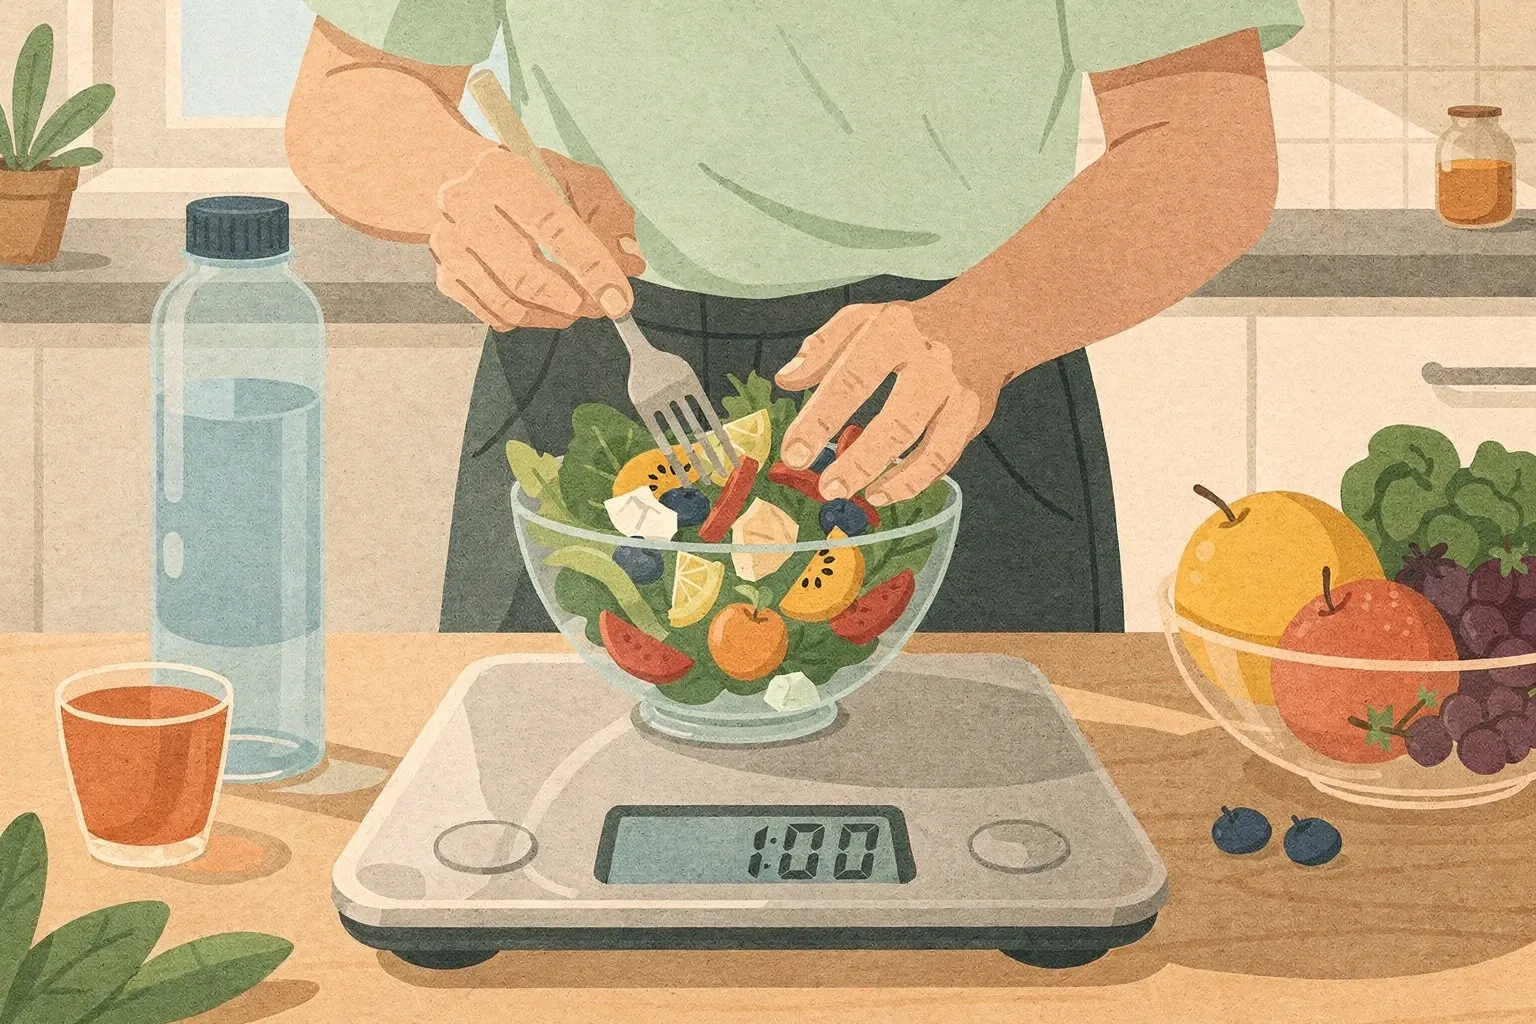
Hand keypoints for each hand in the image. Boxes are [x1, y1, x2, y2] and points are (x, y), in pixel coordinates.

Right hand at [430, 147, 645, 330]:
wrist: (455, 180)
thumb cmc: (523, 181)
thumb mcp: (573, 179)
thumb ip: (609, 215)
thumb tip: (629, 261)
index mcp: (502, 174)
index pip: (553, 228)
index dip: (592, 268)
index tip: (619, 297)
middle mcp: (465, 209)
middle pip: (525, 275)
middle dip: (575, 300)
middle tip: (603, 306)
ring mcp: (449, 247)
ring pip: (510, 303)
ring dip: (555, 315)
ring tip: (580, 307)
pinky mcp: (447, 277)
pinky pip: (496, 316)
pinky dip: (531, 320)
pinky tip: (549, 308)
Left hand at [775, 301, 1012, 504]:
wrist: (985, 319)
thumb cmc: (909, 326)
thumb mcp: (864, 319)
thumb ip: (822, 347)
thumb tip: (785, 380)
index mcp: (895, 331)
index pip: (852, 379)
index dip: (820, 420)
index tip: (794, 453)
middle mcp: (933, 360)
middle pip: (897, 420)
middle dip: (860, 461)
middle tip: (827, 488)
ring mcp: (959, 391)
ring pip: (932, 446)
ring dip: (896, 479)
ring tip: (862, 496)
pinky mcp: (975, 415)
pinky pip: (947, 457)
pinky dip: (917, 480)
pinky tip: (886, 491)